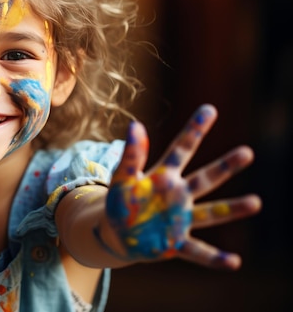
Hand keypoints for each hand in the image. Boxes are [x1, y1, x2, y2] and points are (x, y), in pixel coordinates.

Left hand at [104, 104, 260, 269]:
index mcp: (164, 176)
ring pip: (210, 212)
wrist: (117, 233)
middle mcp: (178, 195)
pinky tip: (234, 262)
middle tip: (247, 153)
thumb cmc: (121, 202)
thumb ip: (131, 155)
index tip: (210, 109)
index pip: (182, 149)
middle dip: (225, 166)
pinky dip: (215, 258)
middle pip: (204, 178)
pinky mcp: (176, 244)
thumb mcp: (121, 178)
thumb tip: (135, 125)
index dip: (194, 130)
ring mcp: (180, 219)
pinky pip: (198, 251)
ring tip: (255, 203)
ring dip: (231, 209)